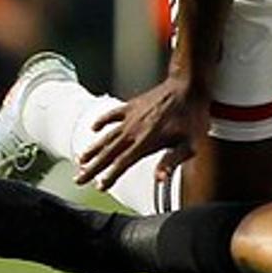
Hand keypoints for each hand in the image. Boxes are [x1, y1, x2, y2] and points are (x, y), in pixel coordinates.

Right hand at [74, 77, 207, 189]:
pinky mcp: (131, 105)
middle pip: (108, 153)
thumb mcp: (189, 144)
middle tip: (79, 179)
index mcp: (146, 142)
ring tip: (80, 161)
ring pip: (106, 136)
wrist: (188, 86)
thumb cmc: (192, 116)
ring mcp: (130, 117)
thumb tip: (160, 178)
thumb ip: (172, 161)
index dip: (110, 176)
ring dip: (92, 150)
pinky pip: (111, 115)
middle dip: (92, 168)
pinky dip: (101, 122)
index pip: (123, 163)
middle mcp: (134, 130)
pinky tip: (93, 129)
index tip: (99, 186)